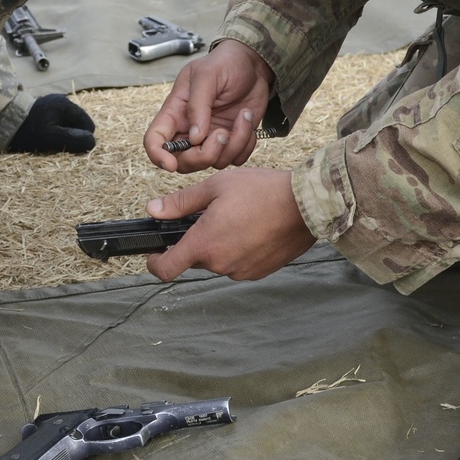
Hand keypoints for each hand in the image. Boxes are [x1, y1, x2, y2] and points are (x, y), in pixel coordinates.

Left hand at [8, 94, 95, 154]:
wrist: (1, 123)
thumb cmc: (25, 131)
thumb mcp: (49, 138)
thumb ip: (71, 139)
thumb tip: (92, 142)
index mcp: (64, 104)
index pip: (88, 125)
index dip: (82, 138)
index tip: (68, 147)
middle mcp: (61, 102)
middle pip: (79, 126)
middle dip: (73, 137)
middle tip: (56, 145)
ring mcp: (53, 107)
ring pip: (70, 127)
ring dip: (65, 136)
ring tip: (48, 142)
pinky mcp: (46, 112)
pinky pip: (60, 126)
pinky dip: (57, 134)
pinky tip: (45, 139)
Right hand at [143, 40, 273, 173]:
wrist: (253, 65)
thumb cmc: (225, 64)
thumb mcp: (207, 75)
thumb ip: (198, 105)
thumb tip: (195, 138)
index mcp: (175, 112)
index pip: (155, 140)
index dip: (157, 156)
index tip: (171, 165)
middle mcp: (190, 129)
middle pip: (184, 162)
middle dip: (204, 156)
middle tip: (223, 133)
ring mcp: (211, 137)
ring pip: (214, 162)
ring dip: (234, 144)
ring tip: (244, 115)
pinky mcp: (232, 141)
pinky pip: (235, 159)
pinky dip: (245, 146)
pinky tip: (248, 122)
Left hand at [143, 168, 313, 281]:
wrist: (305, 204)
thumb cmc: (261, 191)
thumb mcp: (215, 186)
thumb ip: (180, 202)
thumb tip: (154, 210)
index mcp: (205, 244)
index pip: (166, 269)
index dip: (155, 262)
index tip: (155, 252)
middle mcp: (221, 264)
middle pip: (195, 258)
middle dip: (196, 240)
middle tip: (211, 214)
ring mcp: (241, 272)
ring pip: (217, 260)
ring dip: (219, 244)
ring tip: (237, 217)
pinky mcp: (259, 272)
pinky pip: (237, 263)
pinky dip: (238, 249)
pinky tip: (251, 227)